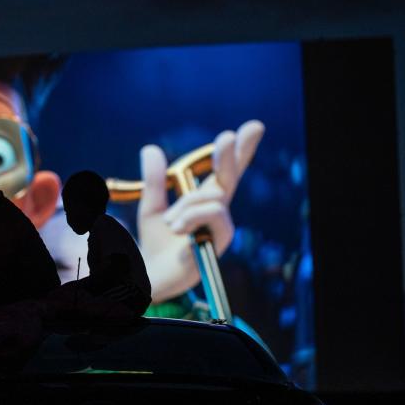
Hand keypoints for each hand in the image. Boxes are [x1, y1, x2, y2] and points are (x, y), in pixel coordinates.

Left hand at [136, 120, 263, 300]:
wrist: (150, 276)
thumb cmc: (157, 245)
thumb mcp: (152, 206)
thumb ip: (154, 181)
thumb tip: (151, 148)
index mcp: (204, 199)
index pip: (225, 170)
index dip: (240, 150)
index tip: (254, 127)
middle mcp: (217, 211)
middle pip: (231, 176)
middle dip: (231, 154)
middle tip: (227, 136)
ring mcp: (221, 227)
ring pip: (213, 195)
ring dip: (186, 205)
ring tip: (170, 223)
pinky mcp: (221, 241)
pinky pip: (212, 213)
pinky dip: (189, 216)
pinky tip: (176, 229)